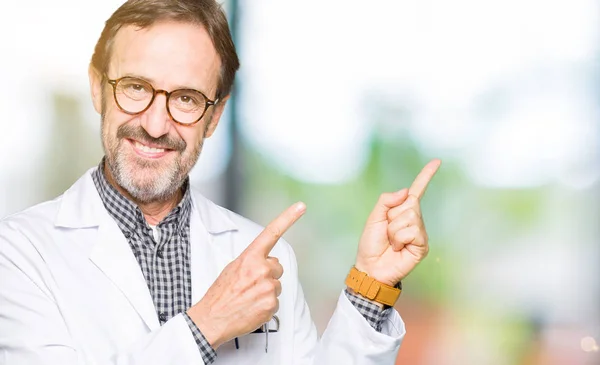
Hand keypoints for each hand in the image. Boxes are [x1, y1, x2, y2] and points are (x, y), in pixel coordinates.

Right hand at [187, 202, 305, 348]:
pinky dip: (266, 305)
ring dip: (266, 290)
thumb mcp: (233, 268)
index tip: (301, 206)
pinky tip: (252, 307)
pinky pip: (275, 302)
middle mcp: (262, 269)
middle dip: (268, 274)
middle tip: (249, 284)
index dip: (288, 218)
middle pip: (277, 267)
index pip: (272, 233)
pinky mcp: (272, 304)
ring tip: (248, 297)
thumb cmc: (220, 294)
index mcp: (250, 257)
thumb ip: (252, 261)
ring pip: (277, 285)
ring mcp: (268, 287)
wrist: (212, 319)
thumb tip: (266, 263)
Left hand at [355, 159, 440, 286]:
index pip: (416, 190)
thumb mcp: (374, 218)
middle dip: (392, 217)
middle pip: (409, 204)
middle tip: (387, 232)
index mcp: (402, 211)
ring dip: (394, 230)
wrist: (371, 267)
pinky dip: (400, 238)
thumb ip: (386, 201)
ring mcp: (420, 232)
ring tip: (391, 242)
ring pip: (409, 217)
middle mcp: (414, 220)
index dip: (426, 176)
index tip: (437, 161)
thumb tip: (406, 191)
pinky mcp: (422, 245)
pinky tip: (399, 248)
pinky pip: (412, 231)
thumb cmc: (371, 244)